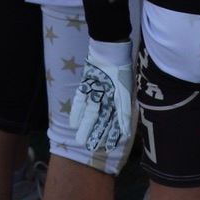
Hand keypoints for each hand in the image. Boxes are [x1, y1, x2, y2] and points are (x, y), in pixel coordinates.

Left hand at [69, 38, 135, 155]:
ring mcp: (96, 92)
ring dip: (85, 125)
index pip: (115, 122)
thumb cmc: (120, 72)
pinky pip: (80, 100)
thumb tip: (126, 134)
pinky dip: (77, 111)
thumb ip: (124, 114)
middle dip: (95, 133)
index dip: (113, 135)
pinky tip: (72, 123)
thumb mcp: (124, 94)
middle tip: (89, 147)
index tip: (109, 149)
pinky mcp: (86, 84)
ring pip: (89, 112)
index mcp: (119, 101)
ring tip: (79, 140)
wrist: (109, 50)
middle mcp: (107, 98)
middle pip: (100, 119)